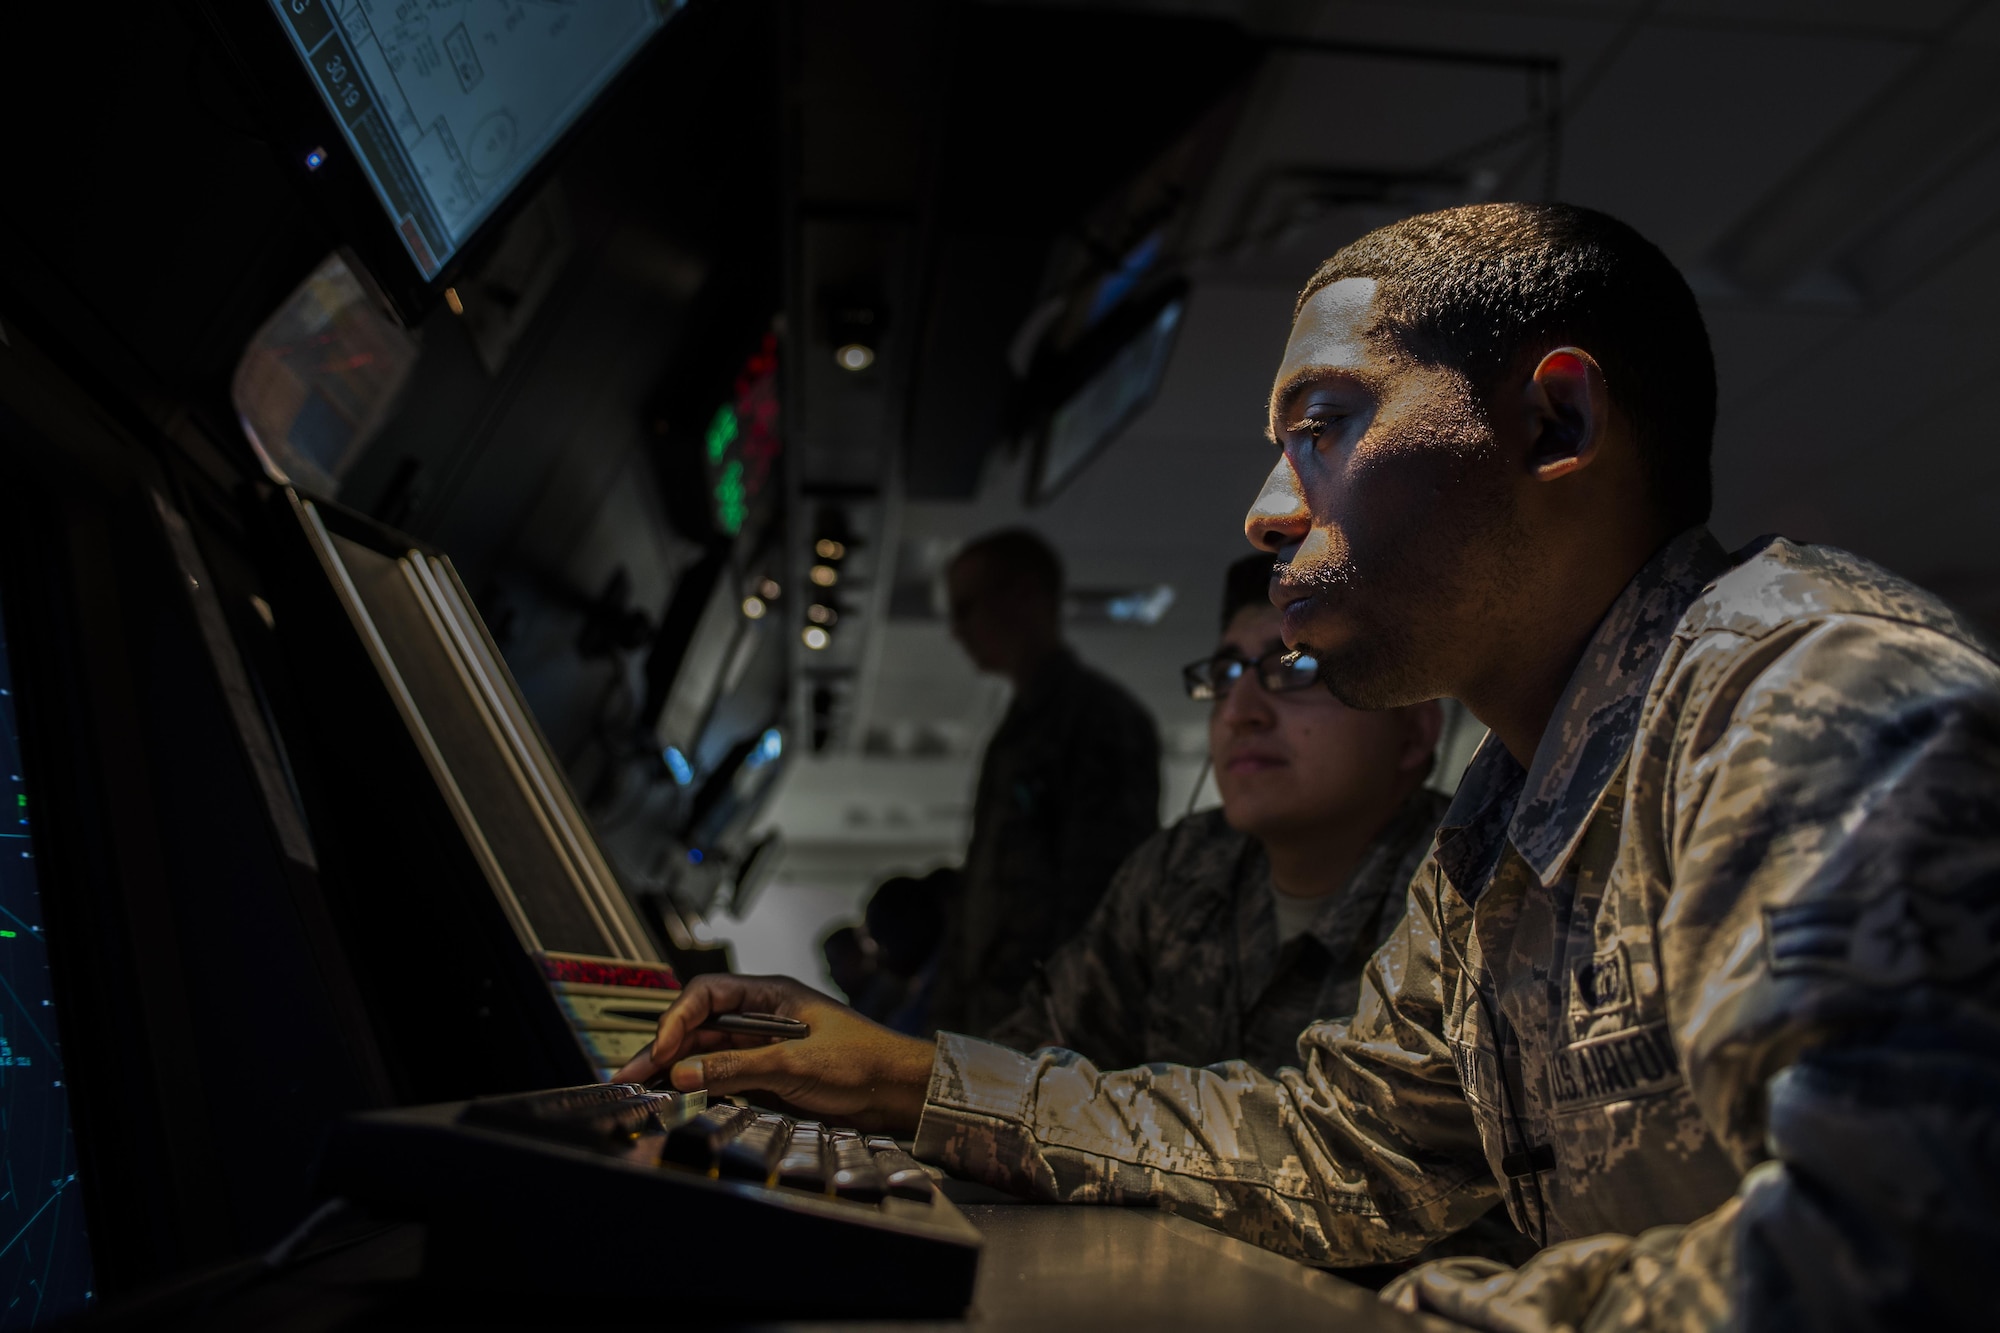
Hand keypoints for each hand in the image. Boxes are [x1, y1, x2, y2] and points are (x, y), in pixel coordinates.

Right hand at [611, 974, 934, 1135]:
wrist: (900, 1091)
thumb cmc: (865, 1061)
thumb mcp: (796, 1062)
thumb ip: (737, 1066)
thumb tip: (684, 1072)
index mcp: (772, 994)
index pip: (708, 994)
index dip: (677, 1019)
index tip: (659, 1050)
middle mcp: (763, 1016)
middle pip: (700, 1023)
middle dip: (664, 1046)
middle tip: (632, 1074)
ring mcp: (764, 1045)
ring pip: (707, 1049)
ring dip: (676, 1066)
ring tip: (643, 1087)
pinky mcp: (768, 1074)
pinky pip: (723, 1073)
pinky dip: (699, 1083)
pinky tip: (679, 1095)